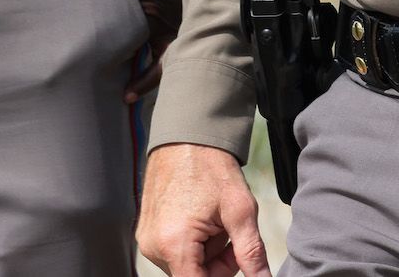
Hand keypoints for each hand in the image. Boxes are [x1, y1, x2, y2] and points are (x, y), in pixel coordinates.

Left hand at [69, 0, 207, 100]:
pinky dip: (149, 77)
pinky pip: (164, 56)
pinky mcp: (175, 22)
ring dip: (114, 69)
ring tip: (90, 88)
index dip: (75, 20)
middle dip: (88, 51)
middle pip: (110, 32)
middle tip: (63, 69)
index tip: (54, 36)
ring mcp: (162, 15)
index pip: (96, 3)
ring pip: (134, 50)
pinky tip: (130, 94)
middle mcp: (145, 0)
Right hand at [138, 143, 272, 276]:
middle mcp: (153, 247)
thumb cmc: (211, 167)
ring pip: (186, 266)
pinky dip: (193, 244)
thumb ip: (252, 252)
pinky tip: (202, 219)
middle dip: (219, 264)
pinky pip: (175, 253)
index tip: (236, 258)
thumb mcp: (240, 210)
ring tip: (215, 221)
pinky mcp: (147, 233)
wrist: (186, 136)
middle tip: (232, 233)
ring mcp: (147, 240)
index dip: (222, 276)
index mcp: (174, 244)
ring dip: (207, 254)